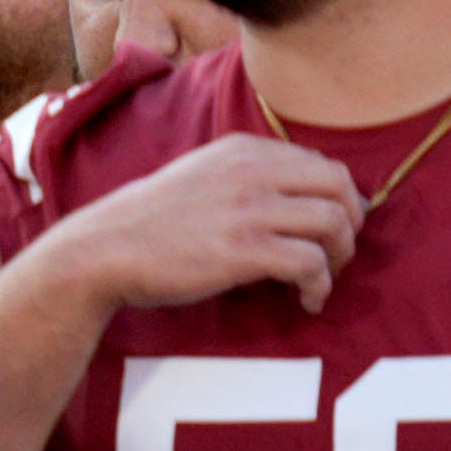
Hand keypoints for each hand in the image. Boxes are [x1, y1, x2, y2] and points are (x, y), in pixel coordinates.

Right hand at [63, 134, 361, 316]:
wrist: (100, 251)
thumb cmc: (144, 223)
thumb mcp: (198, 176)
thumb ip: (243, 177)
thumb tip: (291, 197)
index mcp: (244, 151)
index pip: (321, 164)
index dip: (338, 198)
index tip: (330, 226)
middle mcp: (254, 172)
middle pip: (339, 188)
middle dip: (350, 223)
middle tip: (338, 252)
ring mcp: (250, 210)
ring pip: (333, 223)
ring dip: (339, 256)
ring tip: (323, 278)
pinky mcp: (245, 251)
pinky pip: (310, 263)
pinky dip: (320, 284)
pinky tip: (306, 299)